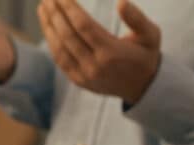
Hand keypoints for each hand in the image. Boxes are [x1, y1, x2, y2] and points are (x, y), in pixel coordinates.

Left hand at [38, 0, 160, 104]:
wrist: (143, 87)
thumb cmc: (146, 54)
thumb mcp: (151, 34)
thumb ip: (137, 18)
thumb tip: (121, 1)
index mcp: (112, 52)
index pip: (83, 25)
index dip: (70, 9)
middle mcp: (95, 65)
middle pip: (68, 36)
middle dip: (55, 15)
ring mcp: (84, 75)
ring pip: (60, 49)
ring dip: (48, 27)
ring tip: (42, 9)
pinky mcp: (78, 81)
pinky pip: (60, 60)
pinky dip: (52, 42)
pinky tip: (48, 27)